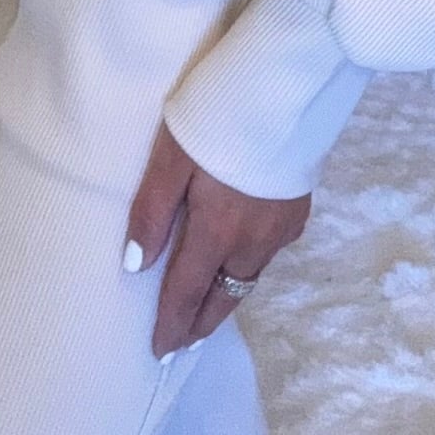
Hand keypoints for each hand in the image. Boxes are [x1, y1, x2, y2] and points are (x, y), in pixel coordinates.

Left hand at [125, 121, 310, 357]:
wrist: (289, 83)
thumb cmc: (217, 112)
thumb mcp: (171, 156)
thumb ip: (152, 212)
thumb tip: (136, 266)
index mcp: (217, 230)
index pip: (188, 291)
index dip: (172, 324)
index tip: (160, 351)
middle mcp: (254, 240)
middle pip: (225, 296)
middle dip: (201, 322)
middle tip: (183, 343)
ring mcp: (282, 227)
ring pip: (249, 276)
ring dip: (226, 296)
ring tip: (208, 307)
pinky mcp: (299, 209)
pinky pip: (269, 252)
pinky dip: (249, 266)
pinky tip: (241, 258)